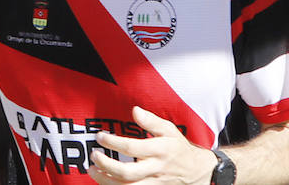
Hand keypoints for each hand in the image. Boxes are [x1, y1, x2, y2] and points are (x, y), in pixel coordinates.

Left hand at [88, 106, 215, 184]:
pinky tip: (104, 181)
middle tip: (94, 155)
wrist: (195, 171)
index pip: (133, 148)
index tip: (100, 137)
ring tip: (92, 170)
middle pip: (128, 173)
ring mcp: (153, 183)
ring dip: (106, 181)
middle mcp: (156, 168)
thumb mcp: (170, 130)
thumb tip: (135, 111)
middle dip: (107, 165)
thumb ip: (152, 121)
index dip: (113, 143)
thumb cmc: (178, 147)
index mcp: (160, 150)